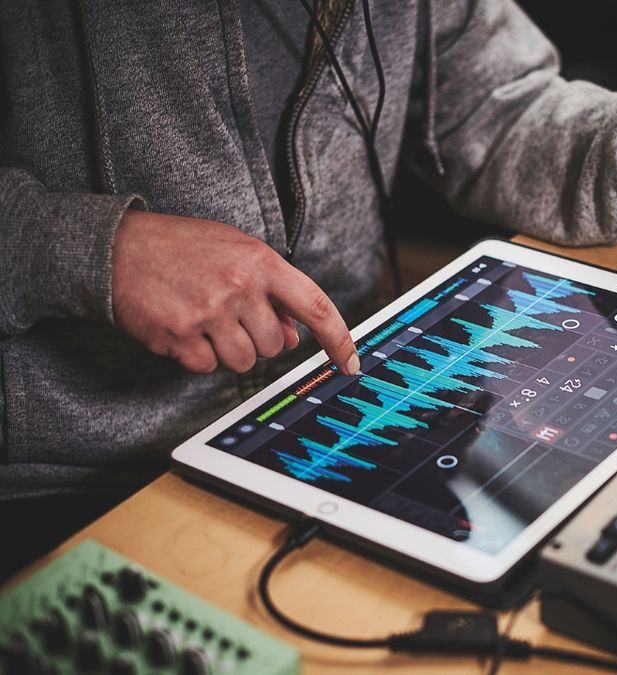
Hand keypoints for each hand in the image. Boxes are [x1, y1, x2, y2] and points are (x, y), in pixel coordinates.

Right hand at [112, 209, 359, 373]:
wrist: (117, 247)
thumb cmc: (183, 248)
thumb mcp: (235, 253)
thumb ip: (271, 292)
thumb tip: (293, 337)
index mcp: (261, 262)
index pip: (315, 306)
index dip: (338, 339)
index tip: (351, 363)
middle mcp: (240, 287)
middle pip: (274, 345)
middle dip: (257, 341)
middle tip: (230, 318)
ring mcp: (209, 312)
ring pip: (243, 361)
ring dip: (227, 352)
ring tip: (205, 321)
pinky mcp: (179, 335)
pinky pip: (206, 367)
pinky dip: (196, 357)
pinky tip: (183, 329)